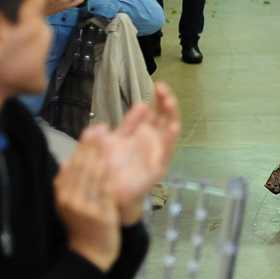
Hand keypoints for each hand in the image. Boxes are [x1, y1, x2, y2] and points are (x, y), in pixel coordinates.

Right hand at [55, 130, 120, 271]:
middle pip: (81, 168)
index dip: (82, 147)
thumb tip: (66, 162)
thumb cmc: (82, 227)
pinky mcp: (100, 215)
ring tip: (107, 138)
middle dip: (91, 146)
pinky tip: (113, 163)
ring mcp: (85, 208)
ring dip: (99, 156)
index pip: (72, 166)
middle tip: (99, 128)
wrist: (89, 256)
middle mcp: (71, 200)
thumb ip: (68, 184)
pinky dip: (108, 177)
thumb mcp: (69, 205)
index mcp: (62, 195)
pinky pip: (104, 192)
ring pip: (92, 177)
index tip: (90, 130)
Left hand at [101, 82, 181, 224]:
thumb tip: (140, 105)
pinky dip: (170, 140)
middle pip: (164, 117)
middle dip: (165, 102)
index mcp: (142, 133)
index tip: (158, 83)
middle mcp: (152, 141)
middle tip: (163, 88)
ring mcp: (156, 154)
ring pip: (168, 132)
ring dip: (171, 116)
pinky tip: (173, 127)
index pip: (155, 111)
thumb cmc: (110, 168)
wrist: (107, 194)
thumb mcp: (115, 141)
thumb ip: (127, 124)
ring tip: (170, 103)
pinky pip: (166, 153)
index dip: (158, 98)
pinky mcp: (157, 168)